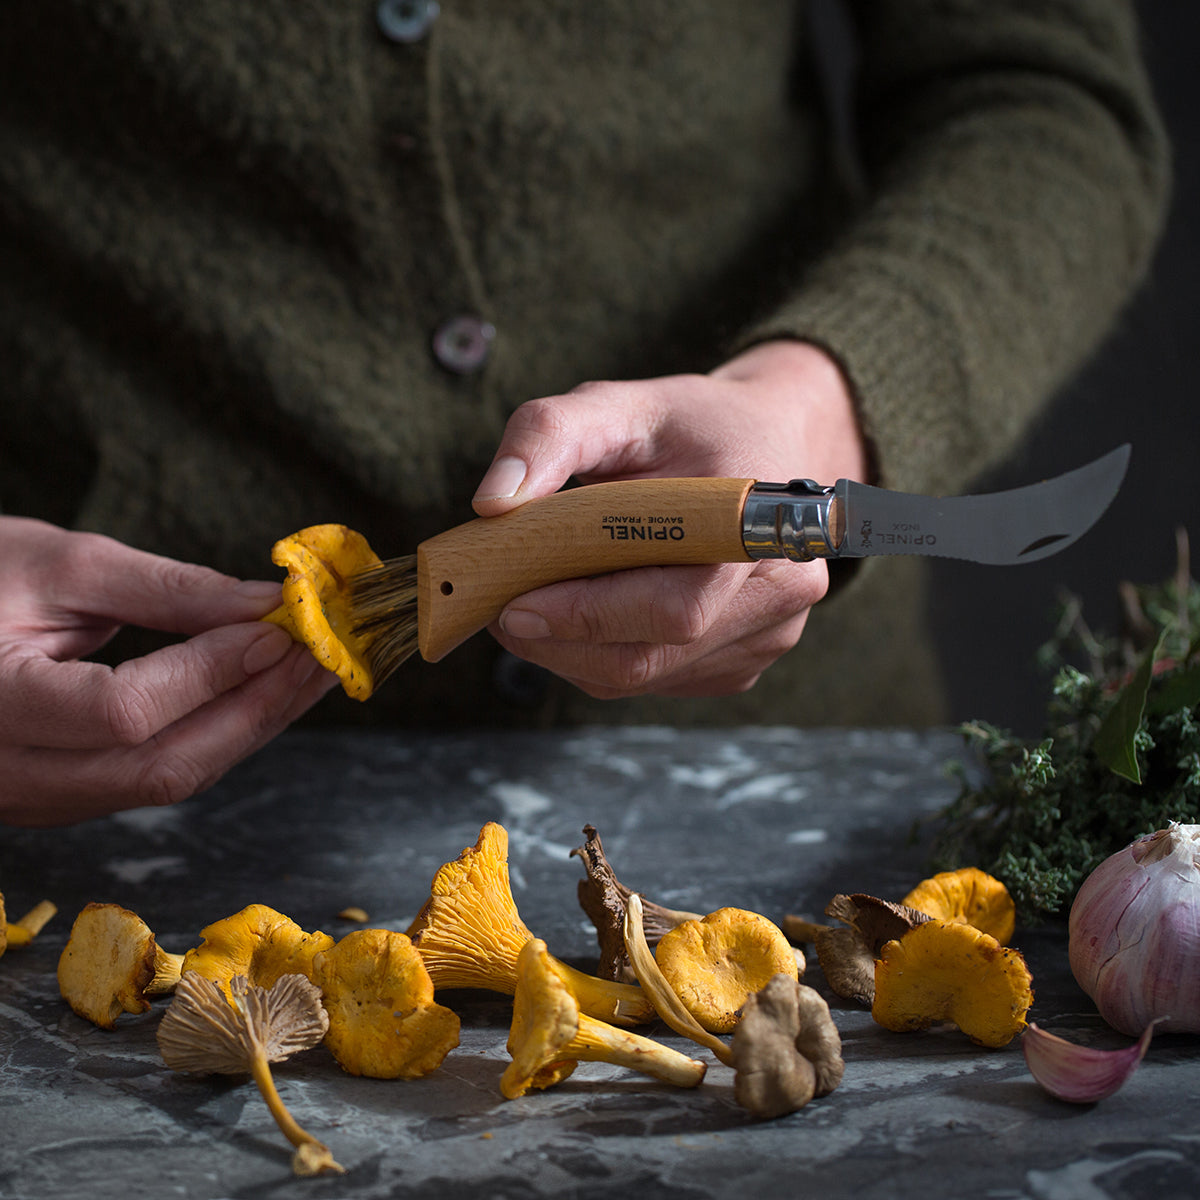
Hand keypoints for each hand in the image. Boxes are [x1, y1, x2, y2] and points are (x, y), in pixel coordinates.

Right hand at [0, 518, 336, 825]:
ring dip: (250, 725)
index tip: (278, 629)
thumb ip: (167, 591)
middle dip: (255, 709)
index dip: (211, 672)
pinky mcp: (61, 795)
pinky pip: (155, 775)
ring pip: (167, 779)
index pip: (124, 711)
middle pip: (161, 766)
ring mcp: (34, 797)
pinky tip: (263, 693)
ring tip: (310, 672)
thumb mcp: (59, 564)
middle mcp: (9, 774)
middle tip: (321, 656)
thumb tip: (265, 607)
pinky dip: (217, 733)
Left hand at [471, 340, 868, 698]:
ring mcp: (769, 634)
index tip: (515, 604)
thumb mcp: (618, 404)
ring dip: (570, 652)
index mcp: (758, 521)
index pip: (675, 608)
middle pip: (650, 656)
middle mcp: (780, 589)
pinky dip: (601, 656)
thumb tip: (492, 501)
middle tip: (501, 609)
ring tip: (532, 602)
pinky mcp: (743, 661)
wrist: (762, 443)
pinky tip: (584, 611)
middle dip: (559, 641)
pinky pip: (656, 679)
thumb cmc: (689, 425)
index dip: (588, 616)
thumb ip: (550, 435)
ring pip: (643, 677)